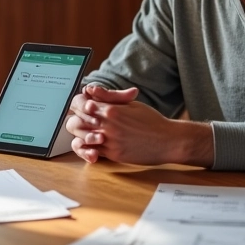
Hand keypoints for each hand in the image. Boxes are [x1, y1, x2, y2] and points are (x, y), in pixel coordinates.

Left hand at [66, 84, 213, 166]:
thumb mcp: (130, 103)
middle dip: (76, 118)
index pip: (80, 103)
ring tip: (86, 130)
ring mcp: (109, 142)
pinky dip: (88, 147)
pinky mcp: (113, 155)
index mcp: (111, 110)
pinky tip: (92, 143)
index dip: (77, 103)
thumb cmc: (151, 120)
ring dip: (80, 134)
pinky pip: (92, 152)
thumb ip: (108, 96)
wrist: (168, 141)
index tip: (81, 104)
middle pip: (76, 121)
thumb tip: (90, 89)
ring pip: (81, 138)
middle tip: (81, 117)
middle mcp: (107, 126)